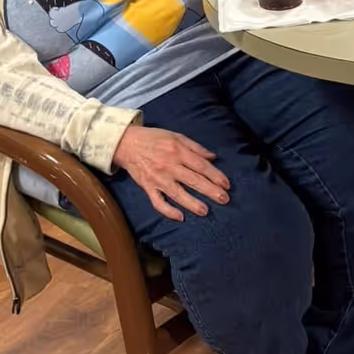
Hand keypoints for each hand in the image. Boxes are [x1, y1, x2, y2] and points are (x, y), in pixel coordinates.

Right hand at [112, 125, 229, 221]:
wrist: (127, 143)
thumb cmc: (154, 138)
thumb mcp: (177, 136)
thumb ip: (196, 147)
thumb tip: (213, 157)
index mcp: (178, 151)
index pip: (201, 165)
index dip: (215, 175)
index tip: (226, 184)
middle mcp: (169, 166)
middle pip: (193, 180)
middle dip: (210, 191)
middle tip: (224, 199)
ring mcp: (158, 178)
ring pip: (177, 193)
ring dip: (192, 203)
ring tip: (205, 211)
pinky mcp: (147, 187)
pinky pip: (157, 202)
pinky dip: (168, 210)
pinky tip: (180, 217)